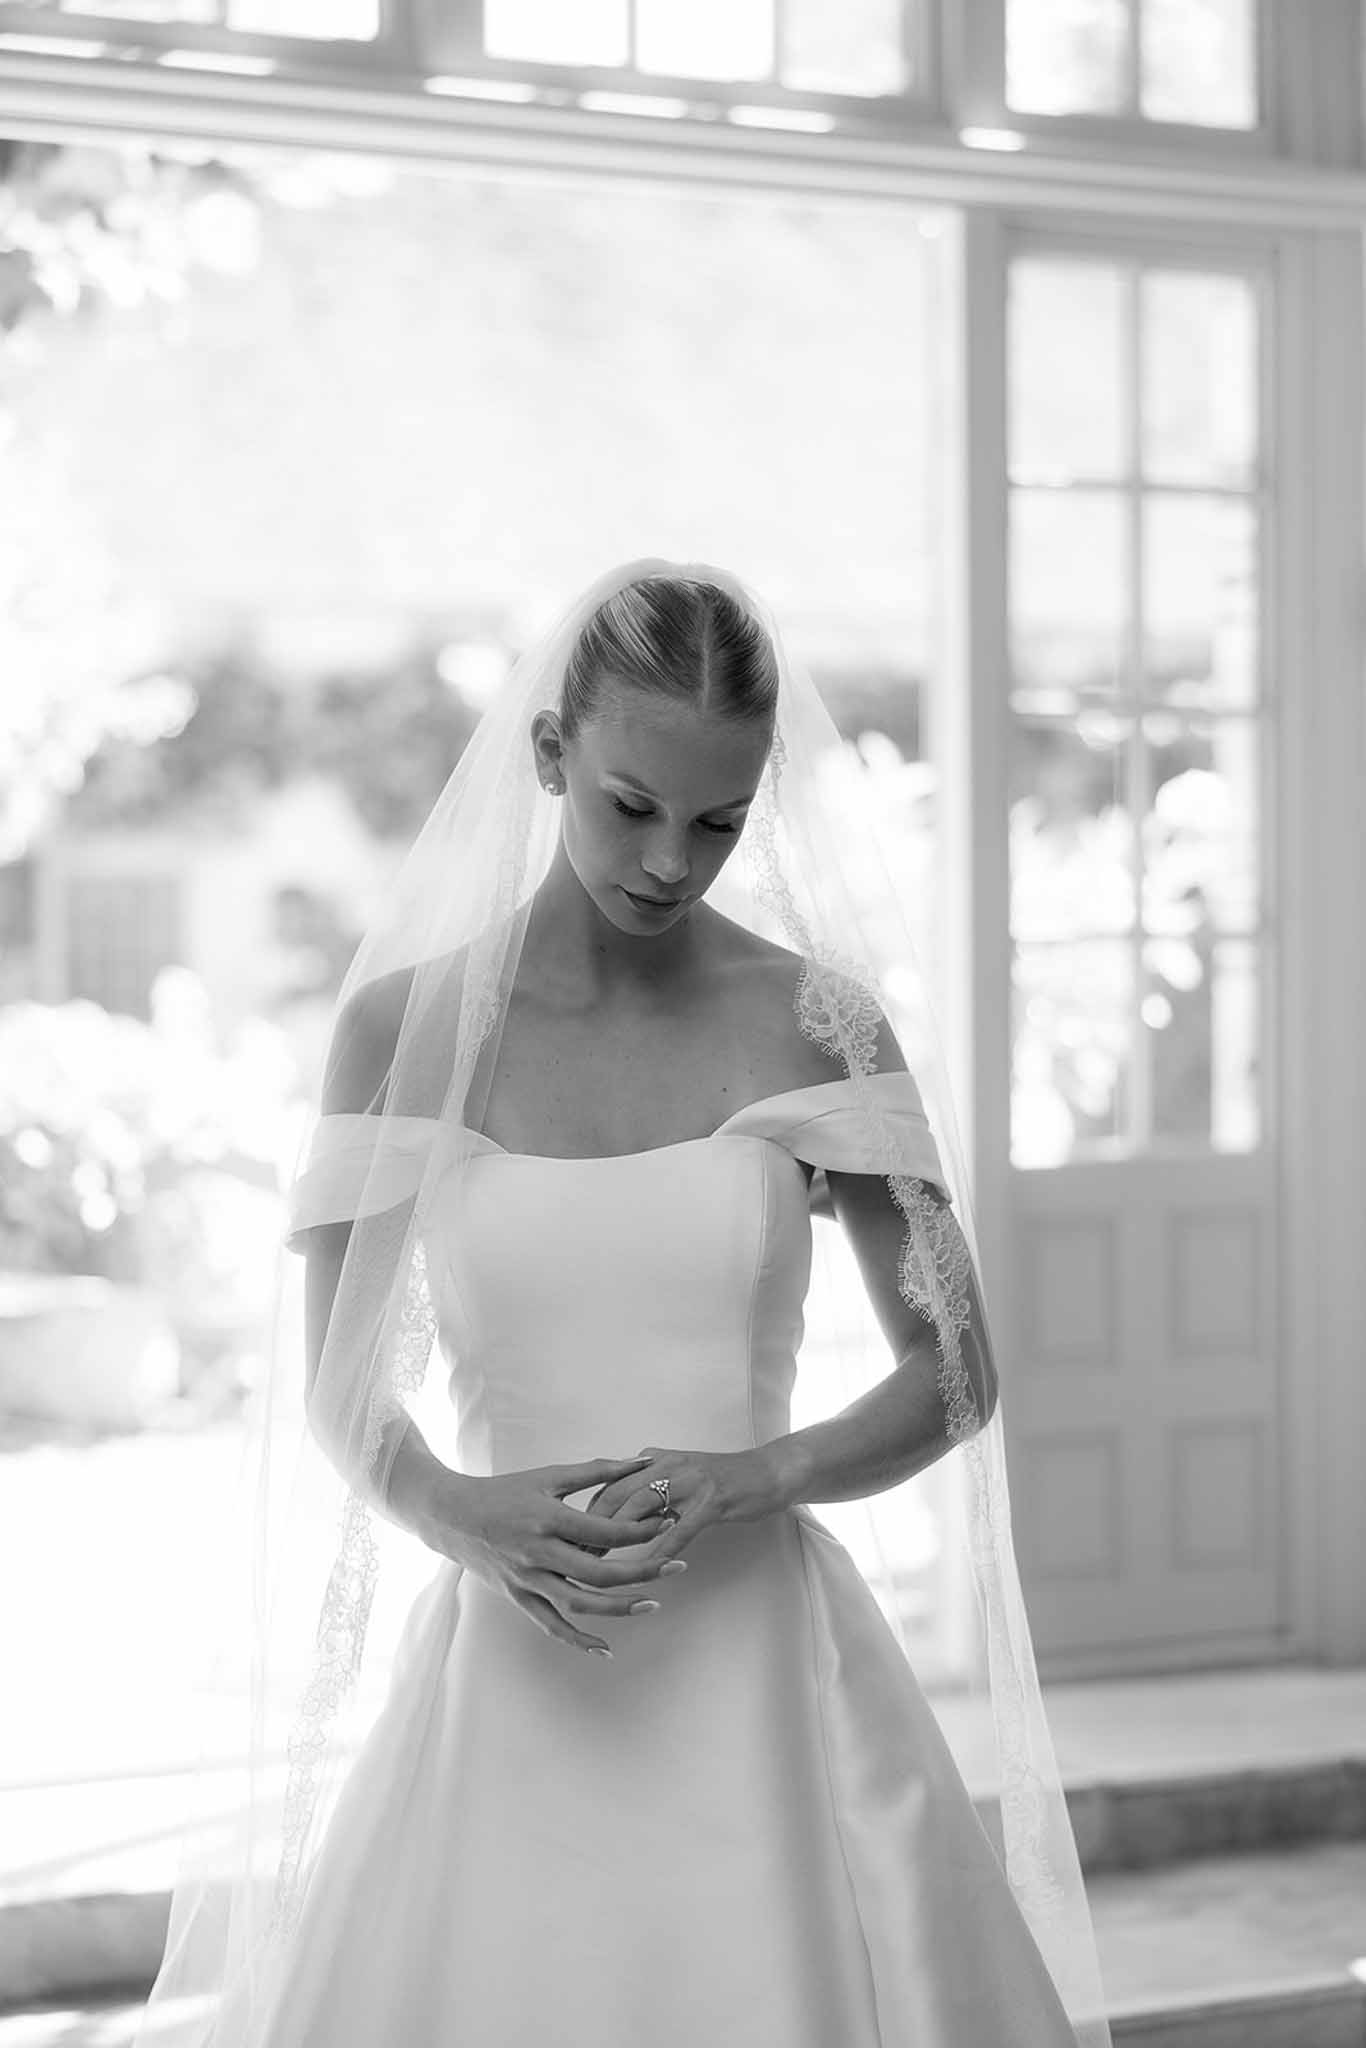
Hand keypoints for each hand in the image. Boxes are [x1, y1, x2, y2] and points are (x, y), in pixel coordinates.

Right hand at [422, 1456, 682, 1655]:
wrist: (453, 1516)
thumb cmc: (505, 1491)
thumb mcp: (549, 1476)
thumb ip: (596, 1471)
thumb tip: (640, 1461)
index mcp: (548, 1519)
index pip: (605, 1531)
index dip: (640, 1530)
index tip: (668, 1523)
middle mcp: (538, 1553)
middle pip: (600, 1573)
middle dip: (643, 1571)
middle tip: (679, 1567)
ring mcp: (527, 1579)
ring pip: (580, 1604)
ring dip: (620, 1608)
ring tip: (654, 1603)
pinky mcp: (518, 1597)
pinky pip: (551, 1625)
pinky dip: (578, 1640)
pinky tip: (605, 1648)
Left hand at [586, 1444, 780, 1562]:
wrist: (767, 1472)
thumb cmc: (721, 1480)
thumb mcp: (677, 1476)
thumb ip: (646, 1488)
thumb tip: (610, 1512)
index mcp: (654, 1460)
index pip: (608, 1486)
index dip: (586, 1516)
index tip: (568, 1541)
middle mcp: (666, 1465)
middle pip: (616, 1496)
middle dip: (592, 1529)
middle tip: (576, 1560)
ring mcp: (689, 1481)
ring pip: (641, 1511)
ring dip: (619, 1541)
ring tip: (603, 1569)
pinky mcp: (711, 1500)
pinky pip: (680, 1528)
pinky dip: (663, 1550)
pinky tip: (652, 1570)